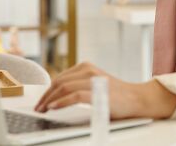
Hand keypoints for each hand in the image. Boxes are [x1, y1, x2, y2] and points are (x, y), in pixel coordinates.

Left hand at [34, 62, 175, 119]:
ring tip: (43, 109)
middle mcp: (88, 70)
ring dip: (50, 100)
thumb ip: (78, 85)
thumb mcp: (95, 84)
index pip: (59, 78)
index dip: (47, 91)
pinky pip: (74, 95)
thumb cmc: (116, 95)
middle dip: (45, 96)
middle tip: (38, 108)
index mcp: (86, 67)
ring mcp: (94, 80)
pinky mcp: (98, 92)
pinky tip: (54, 107)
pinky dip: (62, 102)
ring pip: (64, 87)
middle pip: (59, 82)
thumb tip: (56, 96)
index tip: (40, 102)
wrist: (137, 98)